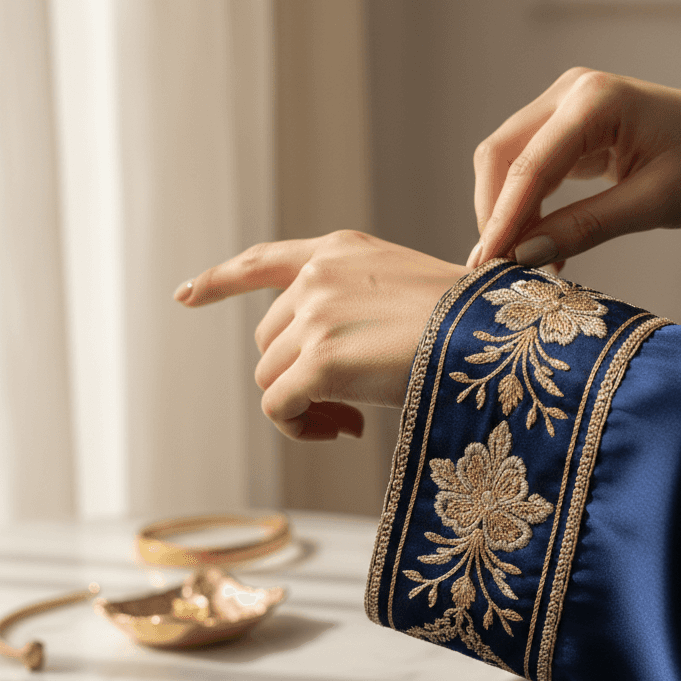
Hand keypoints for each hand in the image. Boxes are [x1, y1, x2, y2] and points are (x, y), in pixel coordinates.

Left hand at [175, 231, 467, 439]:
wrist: (494, 335)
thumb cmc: (467, 322)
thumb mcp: (405, 289)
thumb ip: (355, 303)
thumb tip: (318, 360)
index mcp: (339, 251)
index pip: (262, 260)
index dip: (221, 280)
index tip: (186, 295)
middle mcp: (318, 274)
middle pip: (270, 340)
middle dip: (297, 377)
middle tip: (345, 408)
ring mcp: (316, 315)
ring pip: (271, 377)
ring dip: (304, 406)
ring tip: (351, 421)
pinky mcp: (319, 360)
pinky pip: (280, 408)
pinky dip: (302, 428)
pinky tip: (347, 430)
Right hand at [467, 68, 680, 266]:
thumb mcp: (655, 203)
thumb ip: (586, 227)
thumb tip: (524, 255)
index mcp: (597, 100)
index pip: (529, 165)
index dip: (502, 218)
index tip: (485, 265)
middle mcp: (573, 92)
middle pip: (503, 154)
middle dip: (494, 212)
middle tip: (496, 270)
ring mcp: (569, 105)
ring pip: (509, 160)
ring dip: (506, 210)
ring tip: (517, 263)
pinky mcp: (572, 125)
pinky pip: (531, 165)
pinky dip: (527, 205)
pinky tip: (541, 245)